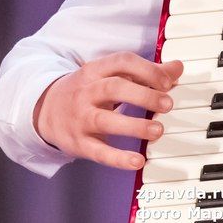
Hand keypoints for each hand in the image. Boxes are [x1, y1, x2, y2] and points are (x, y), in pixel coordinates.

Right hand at [33, 52, 183, 169]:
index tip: (168, 82)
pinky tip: (138, 161)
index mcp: (95, 70)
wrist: (45, 110)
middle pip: (114, 88)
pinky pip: (98, 152)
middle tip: (167, 104)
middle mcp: (86, 92)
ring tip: (157, 130)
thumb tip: (177, 68)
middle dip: (143, 95)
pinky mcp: (78, 143)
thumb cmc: (88, 90)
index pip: (122, 62)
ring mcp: (80, 118)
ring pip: (105, 120)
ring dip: (134, 125)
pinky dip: (118, 158)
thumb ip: (145, 73)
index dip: (146, 70)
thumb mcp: (110, 76)